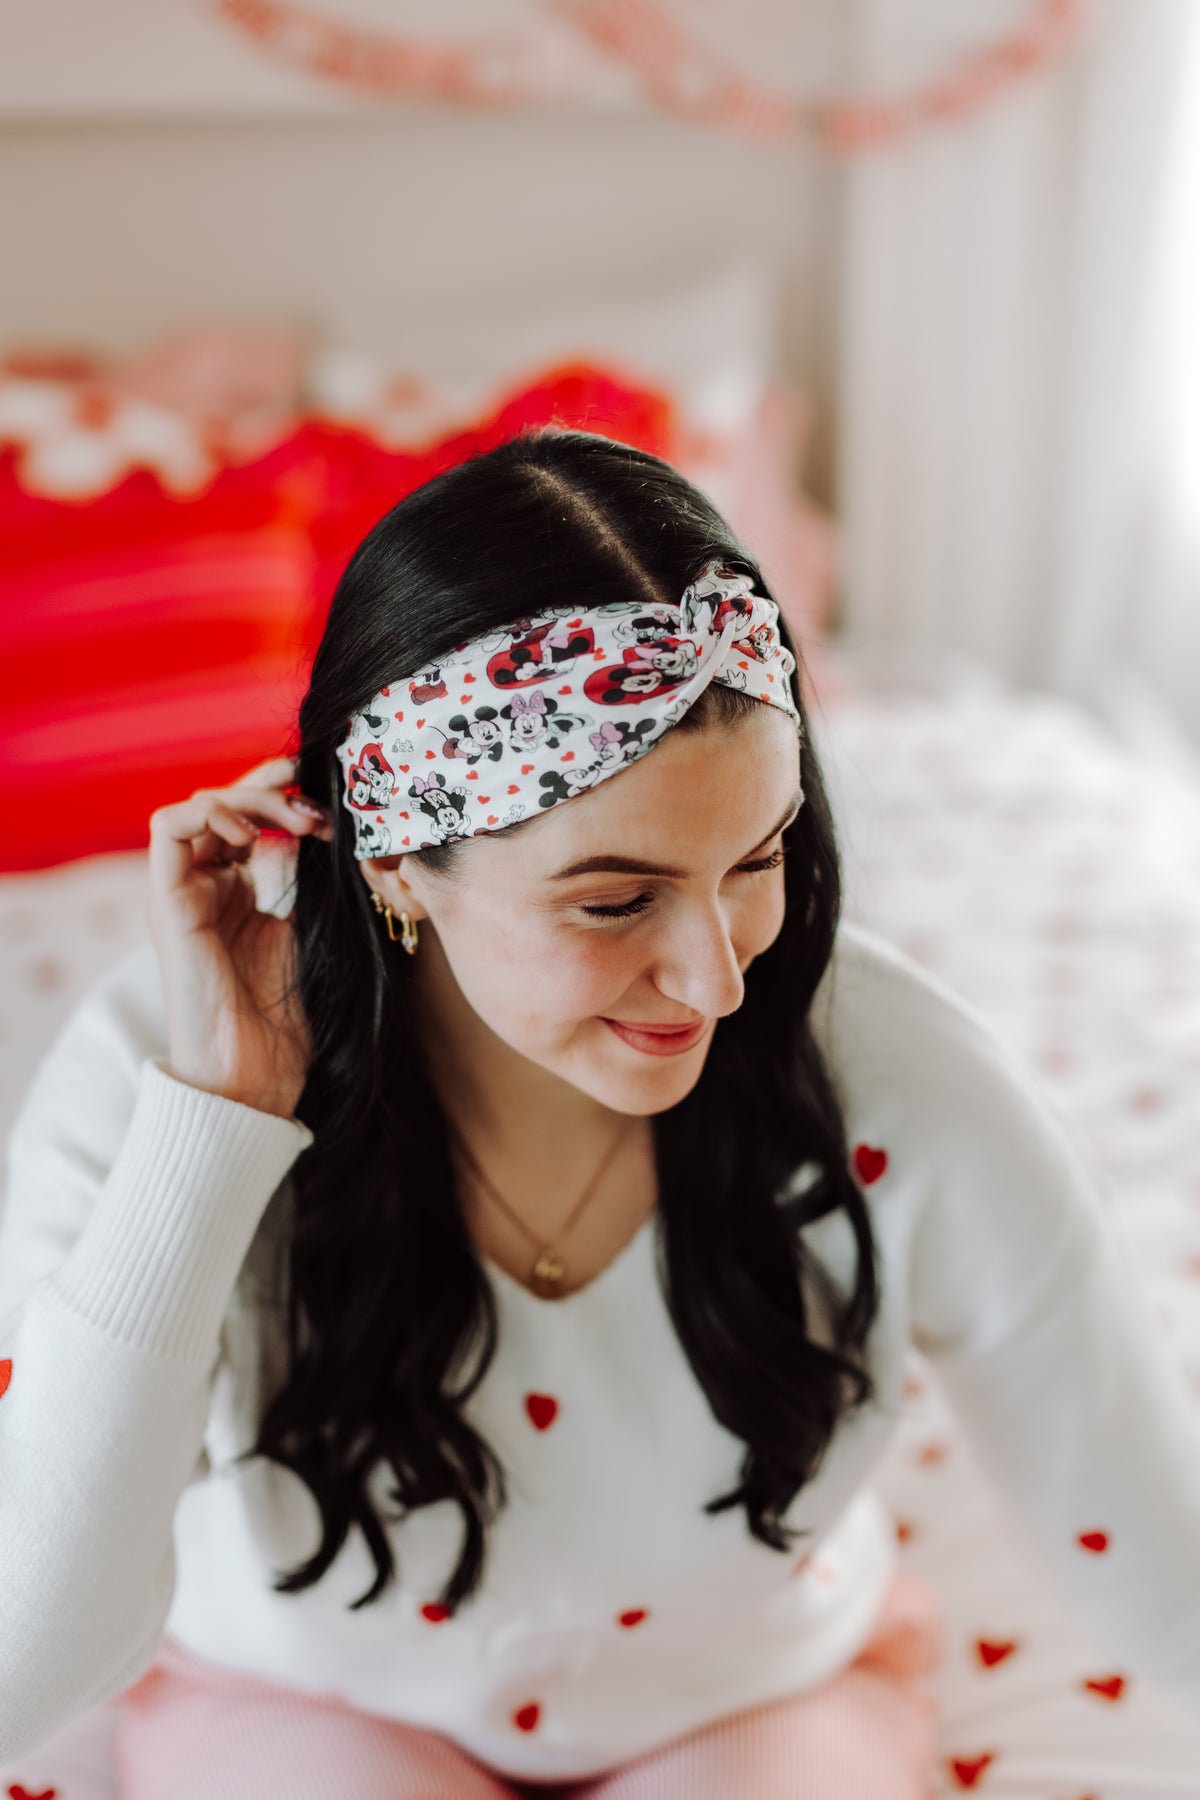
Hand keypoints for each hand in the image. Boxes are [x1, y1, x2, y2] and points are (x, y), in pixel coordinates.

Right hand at [146, 754, 333, 1119]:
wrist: (252, 1075)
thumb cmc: (284, 1017)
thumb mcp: (306, 929)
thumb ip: (303, 879)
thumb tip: (318, 829)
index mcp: (237, 891)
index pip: (248, 817)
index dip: (281, 792)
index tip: (324, 790)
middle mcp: (205, 886)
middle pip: (224, 803)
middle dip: (274, 791)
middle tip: (318, 810)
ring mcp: (182, 892)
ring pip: (199, 806)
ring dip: (250, 799)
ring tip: (295, 822)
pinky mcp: (166, 904)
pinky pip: (166, 828)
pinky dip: (208, 814)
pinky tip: (249, 836)